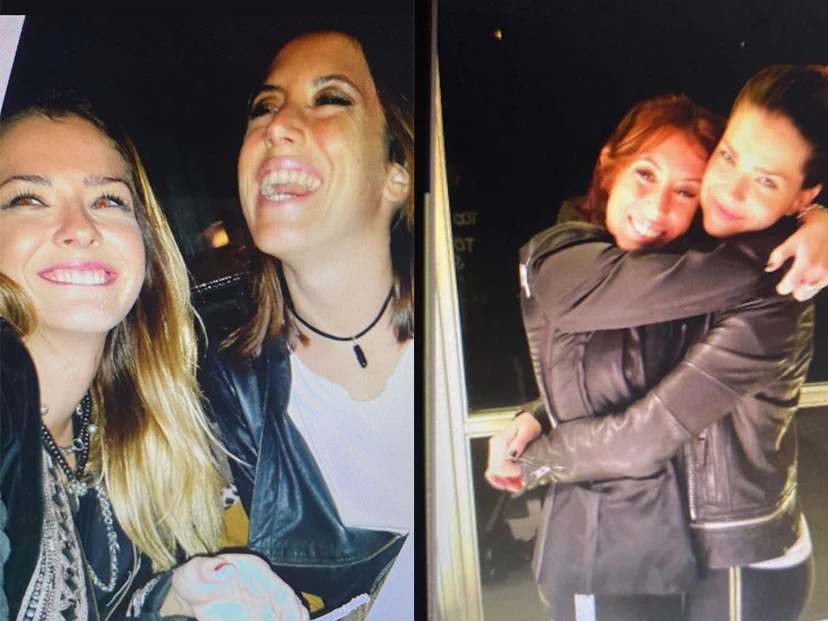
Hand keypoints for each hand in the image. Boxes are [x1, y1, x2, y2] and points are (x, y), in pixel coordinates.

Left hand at [164, 553, 308, 620]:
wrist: (189, 596)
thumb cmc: (194, 578)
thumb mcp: (194, 571)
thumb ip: (207, 569)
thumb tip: (226, 571)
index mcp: (256, 572)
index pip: (281, 591)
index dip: (290, 608)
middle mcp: (265, 590)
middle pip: (290, 607)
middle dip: (294, 620)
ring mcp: (262, 607)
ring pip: (283, 617)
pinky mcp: (255, 619)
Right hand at [485, 412, 541, 493]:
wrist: (530, 419)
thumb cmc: (529, 424)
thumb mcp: (527, 431)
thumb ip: (519, 443)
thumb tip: (511, 455)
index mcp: (501, 441)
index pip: (500, 463)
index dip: (509, 472)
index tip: (520, 474)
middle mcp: (495, 446)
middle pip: (495, 469)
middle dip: (506, 480)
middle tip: (518, 485)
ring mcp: (495, 450)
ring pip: (493, 471)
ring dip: (503, 481)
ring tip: (514, 486)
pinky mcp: (498, 453)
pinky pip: (494, 469)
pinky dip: (499, 478)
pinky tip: (507, 483)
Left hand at [766, 204, 827, 300]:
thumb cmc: (812, 232)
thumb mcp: (793, 240)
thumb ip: (779, 255)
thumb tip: (768, 268)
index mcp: (805, 262)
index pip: (791, 285)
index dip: (783, 288)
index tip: (780, 286)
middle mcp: (817, 270)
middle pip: (801, 293)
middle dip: (793, 290)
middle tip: (789, 283)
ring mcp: (826, 273)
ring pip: (811, 292)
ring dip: (804, 289)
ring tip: (799, 280)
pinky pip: (820, 287)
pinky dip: (814, 285)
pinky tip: (810, 278)